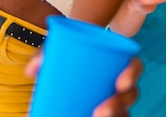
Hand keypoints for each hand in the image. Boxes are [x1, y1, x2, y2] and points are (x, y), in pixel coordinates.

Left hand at [25, 52, 142, 116]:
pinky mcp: (107, 115)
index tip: (120, 83)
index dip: (132, 74)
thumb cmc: (67, 62)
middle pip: (130, 95)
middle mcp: (119, 86)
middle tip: (100, 112)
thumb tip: (31, 71)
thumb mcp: (57, 54)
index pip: (134, 66)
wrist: (63, 78)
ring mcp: (115, 104)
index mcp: (115, 64)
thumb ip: (43, 56)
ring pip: (123, 113)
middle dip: (119, 105)